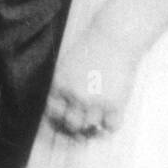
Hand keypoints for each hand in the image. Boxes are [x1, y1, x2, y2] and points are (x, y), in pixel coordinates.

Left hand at [45, 22, 142, 137]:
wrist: (113, 39)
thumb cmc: (91, 49)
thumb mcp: (67, 64)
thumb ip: (62, 85)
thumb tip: (63, 108)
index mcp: (60, 84)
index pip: (52, 112)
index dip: (58, 119)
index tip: (65, 120)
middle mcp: (75, 95)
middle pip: (71, 125)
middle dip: (76, 127)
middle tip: (82, 126)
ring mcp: (95, 101)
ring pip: (90, 128)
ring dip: (93, 127)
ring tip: (97, 123)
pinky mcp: (115, 103)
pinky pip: (111, 126)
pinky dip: (110, 126)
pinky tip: (110, 119)